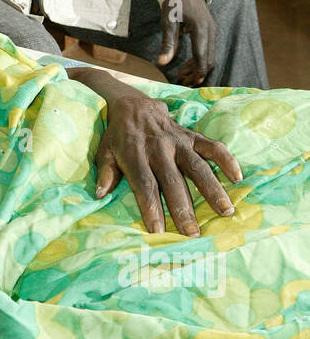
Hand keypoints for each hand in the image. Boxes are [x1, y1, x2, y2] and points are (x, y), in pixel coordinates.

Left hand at [94, 86, 241, 235]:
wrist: (133, 105)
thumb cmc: (118, 137)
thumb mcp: (104, 152)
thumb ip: (105, 173)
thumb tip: (100, 194)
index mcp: (135, 155)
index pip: (145, 185)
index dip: (151, 208)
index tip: (158, 231)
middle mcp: (158, 149)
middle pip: (173, 181)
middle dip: (183, 208)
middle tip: (193, 233)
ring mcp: (177, 141)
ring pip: (197, 166)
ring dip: (212, 189)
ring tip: (226, 211)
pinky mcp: (191, 135)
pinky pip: (212, 145)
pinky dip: (226, 159)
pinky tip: (238, 177)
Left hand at [158, 0, 214, 85]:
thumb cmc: (175, 1)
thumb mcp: (168, 21)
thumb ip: (168, 43)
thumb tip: (162, 63)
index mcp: (201, 29)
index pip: (202, 56)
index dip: (198, 72)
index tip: (192, 84)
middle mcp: (210, 30)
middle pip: (209, 58)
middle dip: (198, 72)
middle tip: (185, 82)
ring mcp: (211, 30)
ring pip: (209, 54)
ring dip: (198, 66)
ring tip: (183, 74)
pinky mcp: (209, 29)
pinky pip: (207, 48)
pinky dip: (199, 58)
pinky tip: (187, 64)